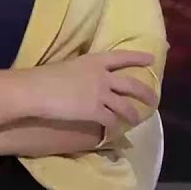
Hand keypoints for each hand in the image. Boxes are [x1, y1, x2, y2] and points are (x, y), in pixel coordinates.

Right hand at [24, 50, 157, 126]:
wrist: (36, 90)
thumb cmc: (45, 76)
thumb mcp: (69, 66)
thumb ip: (82, 72)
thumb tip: (84, 79)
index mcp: (95, 60)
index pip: (121, 57)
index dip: (137, 58)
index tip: (150, 59)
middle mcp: (103, 76)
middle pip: (131, 84)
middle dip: (145, 92)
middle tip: (154, 99)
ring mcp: (101, 94)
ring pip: (125, 106)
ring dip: (132, 114)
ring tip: (137, 120)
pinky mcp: (95, 111)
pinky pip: (111, 121)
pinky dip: (114, 127)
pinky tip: (115, 132)